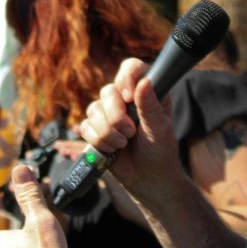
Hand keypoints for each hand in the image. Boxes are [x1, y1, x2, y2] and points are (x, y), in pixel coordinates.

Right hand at [78, 57, 182, 199]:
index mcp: (147, 91)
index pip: (131, 68)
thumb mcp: (160, 129)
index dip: (126, 79)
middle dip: (115, 116)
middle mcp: (127, 98)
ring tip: (123, 145)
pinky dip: (98, 140)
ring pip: (93, 109)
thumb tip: (143, 82)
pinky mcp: (96, 128)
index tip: (129, 97)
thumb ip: (150, 106)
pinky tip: (112, 149)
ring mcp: (109, 113)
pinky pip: (86, 126)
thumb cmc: (161, 152)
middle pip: (108, 91)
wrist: (148, 179)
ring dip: (107, 132)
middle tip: (130, 133)